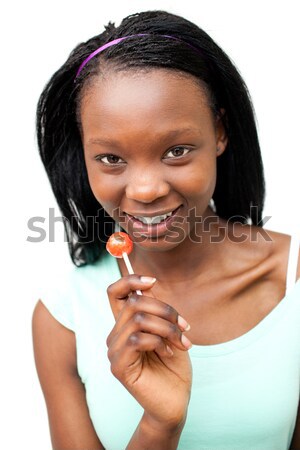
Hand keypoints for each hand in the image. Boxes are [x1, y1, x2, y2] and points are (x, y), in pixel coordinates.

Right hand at [106, 275, 191, 427]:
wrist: (175, 401)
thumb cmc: (173, 366)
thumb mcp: (168, 330)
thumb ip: (156, 310)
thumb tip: (149, 284)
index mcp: (126, 324)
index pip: (114, 292)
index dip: (130, 280)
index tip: (152, 281)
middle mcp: (116, 335)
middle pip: (134, 302)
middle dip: (165, 309)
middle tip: (184, 326)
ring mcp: (114, 351)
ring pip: (139, 319)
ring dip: (167, 327)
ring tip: (182, 342)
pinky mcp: (119, 367)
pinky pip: (137, 339)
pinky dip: (159, 342)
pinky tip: (169, 353)